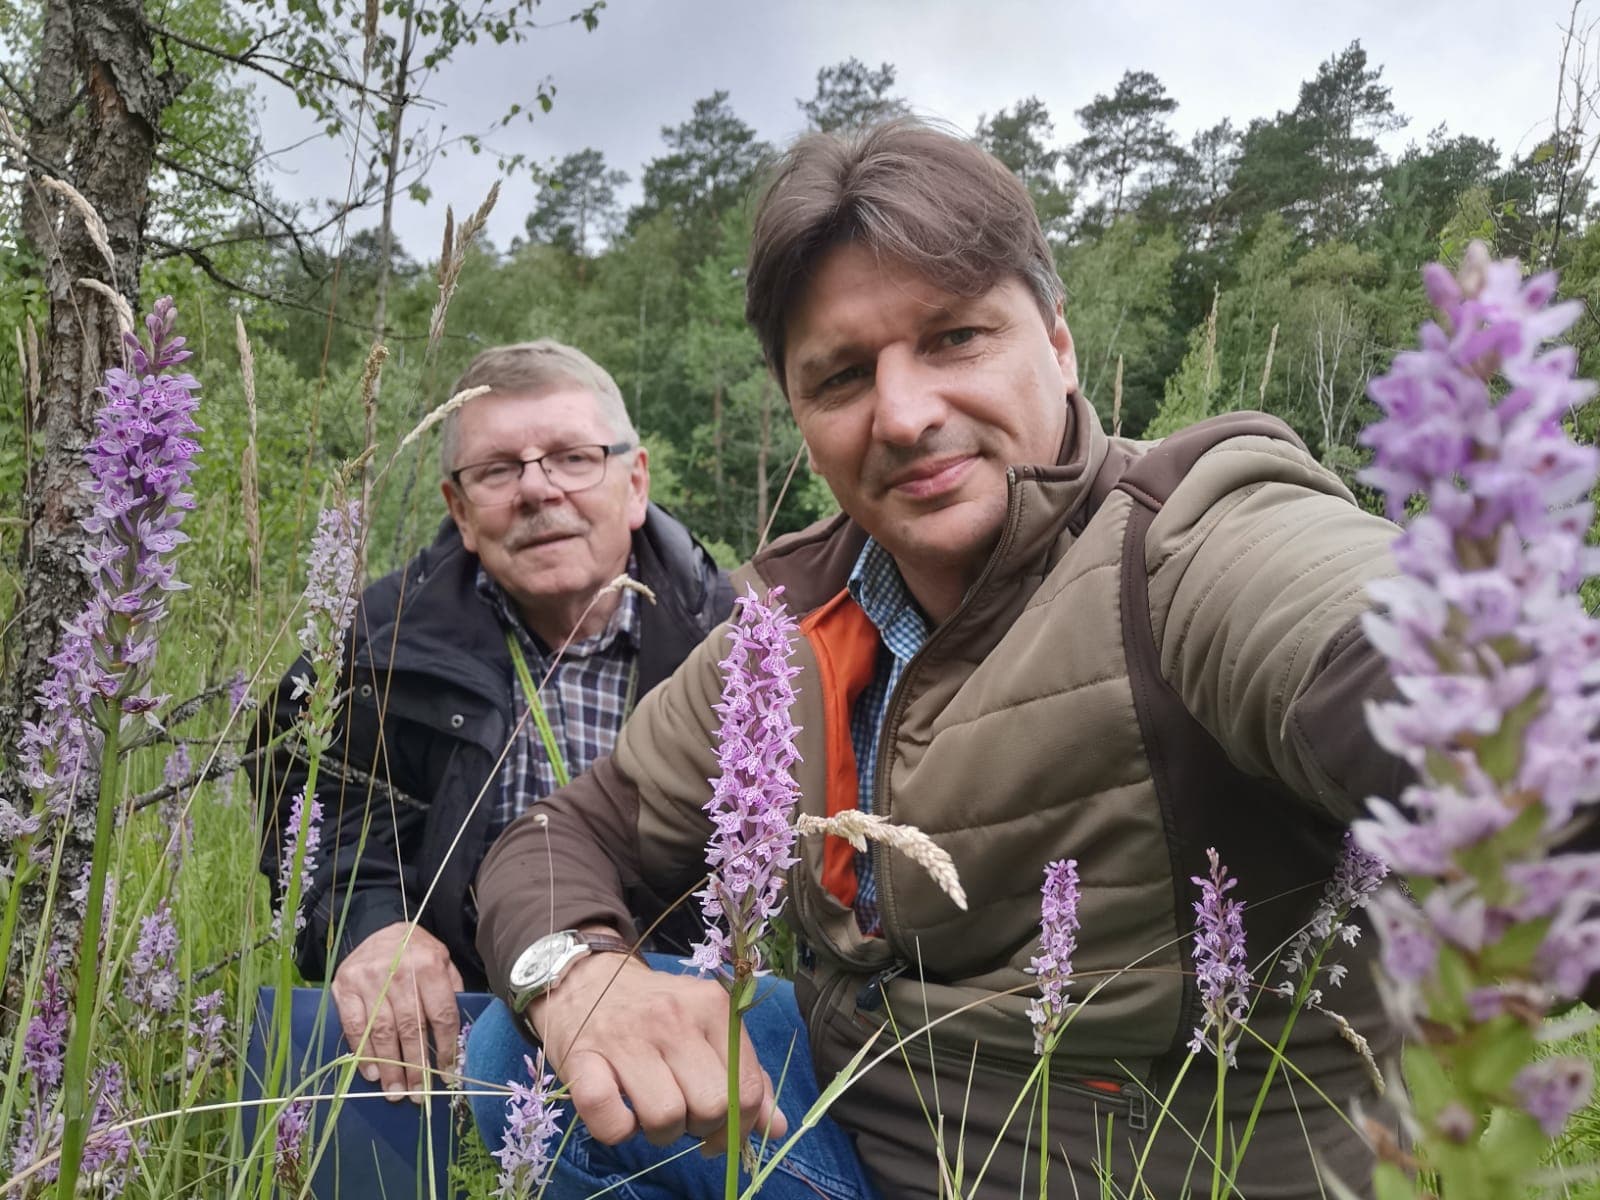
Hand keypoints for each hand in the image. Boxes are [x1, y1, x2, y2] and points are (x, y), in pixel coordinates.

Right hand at [331, 922, 464, 1100]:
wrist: (376, 926)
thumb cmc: (416, 951)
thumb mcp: (442, 961)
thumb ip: (450, 992)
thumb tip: (457, 1038)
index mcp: (429, 965)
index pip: (441, 1015)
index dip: (445, 1048)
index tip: (447, 1074)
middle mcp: (399, 971)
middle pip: (411, 1029)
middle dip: (416, 1068)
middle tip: (418, 1096)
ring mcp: (369, 980)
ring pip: (383, 1032)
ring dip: (390, 1067)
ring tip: (396, 1094)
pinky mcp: (344, 987)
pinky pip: (354, 1027)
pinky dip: (363, 1053)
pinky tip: (373, 1074)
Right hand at [529, 946, 786, 1153]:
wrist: (586, 979)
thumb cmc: (656, 1011)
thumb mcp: (707, 1028)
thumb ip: (744, 1074)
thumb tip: (777, 1127)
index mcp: (712, 1006)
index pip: (747, 1089)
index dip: (740, 1126)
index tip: (719, 1130)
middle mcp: (673, 1017)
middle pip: (710, 1107)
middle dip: (700, 1126)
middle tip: (683, 1112)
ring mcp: (626, 1037)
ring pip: (665, 1119)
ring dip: (660, 1132)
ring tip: (650, 1110)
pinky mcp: (582, 1059)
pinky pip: (611, 1122)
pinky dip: (618, 1131)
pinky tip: (620, 1114)